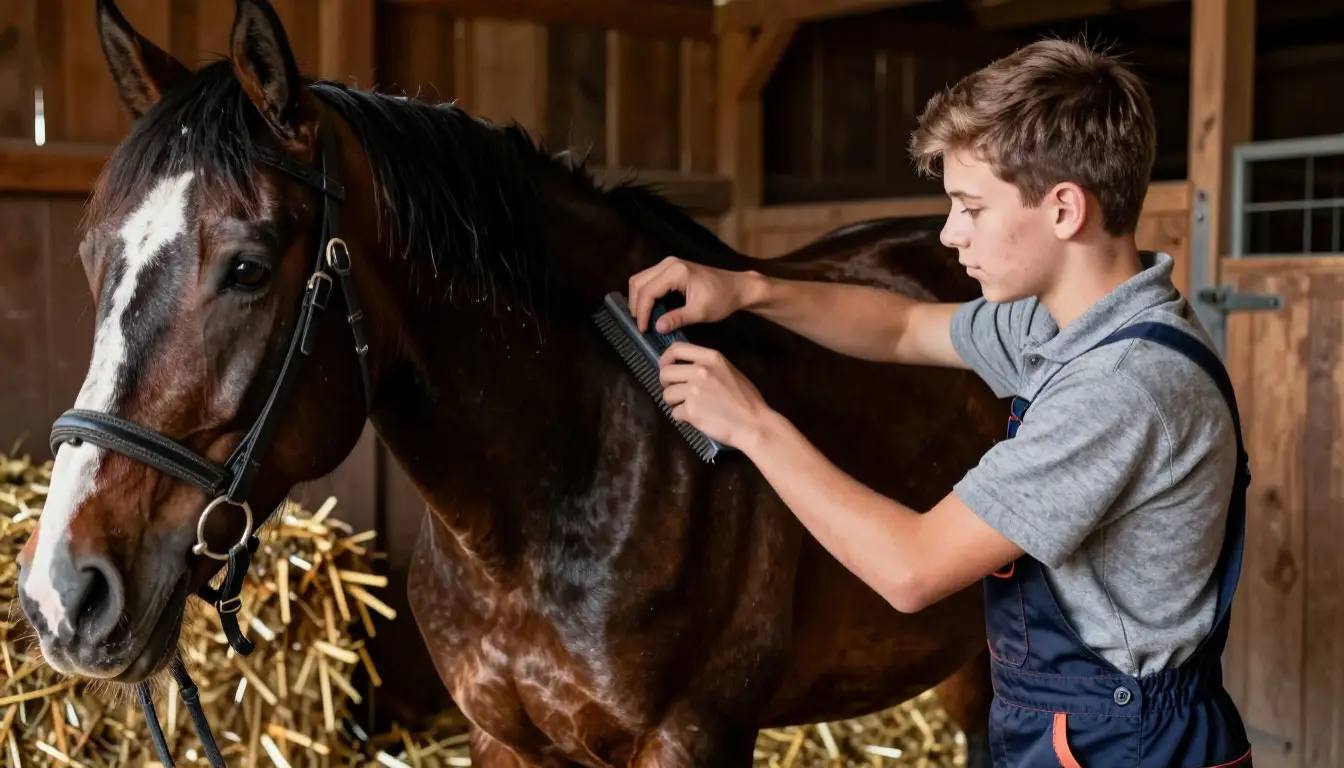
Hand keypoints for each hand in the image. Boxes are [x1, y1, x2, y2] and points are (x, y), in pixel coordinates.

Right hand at [628, 256, 752, 333]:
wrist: (737, 287)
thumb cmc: (722, 299)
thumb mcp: (700, 312)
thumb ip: (677, 318)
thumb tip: (657, 327)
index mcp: (676, 272)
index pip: (648, 291)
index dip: (642, 312)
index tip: (643, 330)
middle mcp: (669, 264)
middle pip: (638, 282)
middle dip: (636, 305)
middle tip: (641, 326)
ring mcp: (669, 264)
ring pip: (641, 280)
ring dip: (638, 299)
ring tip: (643, 319)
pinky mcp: (670, 268)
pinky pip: (649, 279)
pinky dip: (645, 294)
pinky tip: (649, 310)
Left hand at [659, 342, 769, 448]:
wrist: (753, 423)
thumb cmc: (746, 399)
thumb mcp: (729, 371)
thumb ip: (707, 366)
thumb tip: (686, 368)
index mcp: (710, 358)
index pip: (676, 349)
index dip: (665, 359)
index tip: (666, 368)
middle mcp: (699, 371)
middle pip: (665, 373)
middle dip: (666, 384)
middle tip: (676, 392)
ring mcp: (693, 391)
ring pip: (667, 395)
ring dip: (674, 402)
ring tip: (689, 407)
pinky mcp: (691, 411)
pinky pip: (674, 413)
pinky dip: (682, 417)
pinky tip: (695, 418)